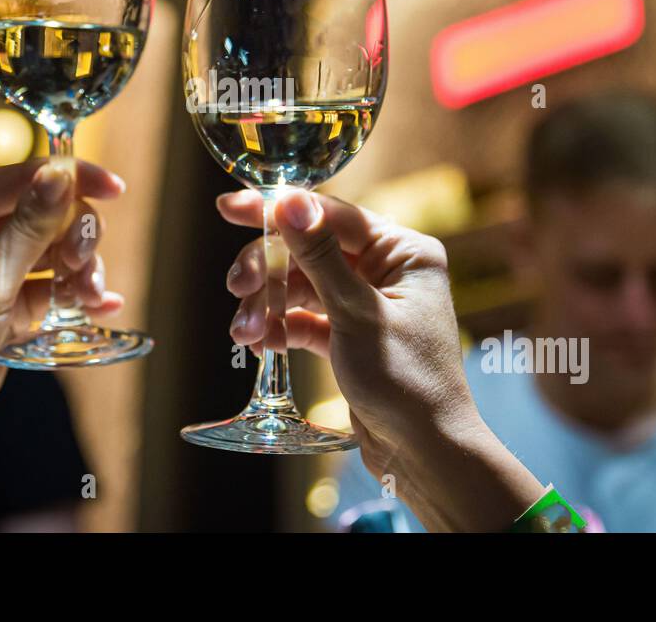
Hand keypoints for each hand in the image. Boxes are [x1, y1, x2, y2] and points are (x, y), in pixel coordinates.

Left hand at [0, 158, 125, 444]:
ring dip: (82, 271)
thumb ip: (28, 229)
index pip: (23, 176)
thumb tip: (63, 175)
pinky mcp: (12, 304)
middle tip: (80, 267)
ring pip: (59, 249)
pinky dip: (79, 295)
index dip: (72, 178)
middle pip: (50, 211)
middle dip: (76, 237)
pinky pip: (56, 287)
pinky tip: (104, 308)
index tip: (115, 190)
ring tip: (88, 298)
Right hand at [217, 188, 544, 530]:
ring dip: (267, 306)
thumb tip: (289, 201)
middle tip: (237, 288)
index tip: (230, 207)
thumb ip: (319, 256)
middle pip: (308, 249)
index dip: (277, 209)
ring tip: (245, 334)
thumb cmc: (407, 382)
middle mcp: (387, 270)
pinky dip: (280, 328)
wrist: (424, 455)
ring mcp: (365, 303)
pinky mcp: (348, 335)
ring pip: (299, 286)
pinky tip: (260, 344)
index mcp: (403, 252)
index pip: (331, 215)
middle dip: (268, 269)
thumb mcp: (358, 314)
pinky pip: (303, 318)